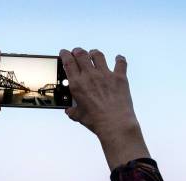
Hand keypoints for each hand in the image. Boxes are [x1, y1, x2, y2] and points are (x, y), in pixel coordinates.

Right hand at [59, 48, 149, 169]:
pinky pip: (120, 63)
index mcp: (77, 84)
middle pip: (81, 54)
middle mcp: (90, 76)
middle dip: (77, 51)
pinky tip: (118, 59)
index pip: (68, 62)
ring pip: (98, 55)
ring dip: (94, 53)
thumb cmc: (96, 121)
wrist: (115, 124)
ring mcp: (105, 75)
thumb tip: (69, 111)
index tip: (64, 52)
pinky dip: (119, 59)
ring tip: (93, 54)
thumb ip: (72, 111)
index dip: (65, 54)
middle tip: (77, 52)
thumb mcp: (79, 116)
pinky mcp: (119, 77)